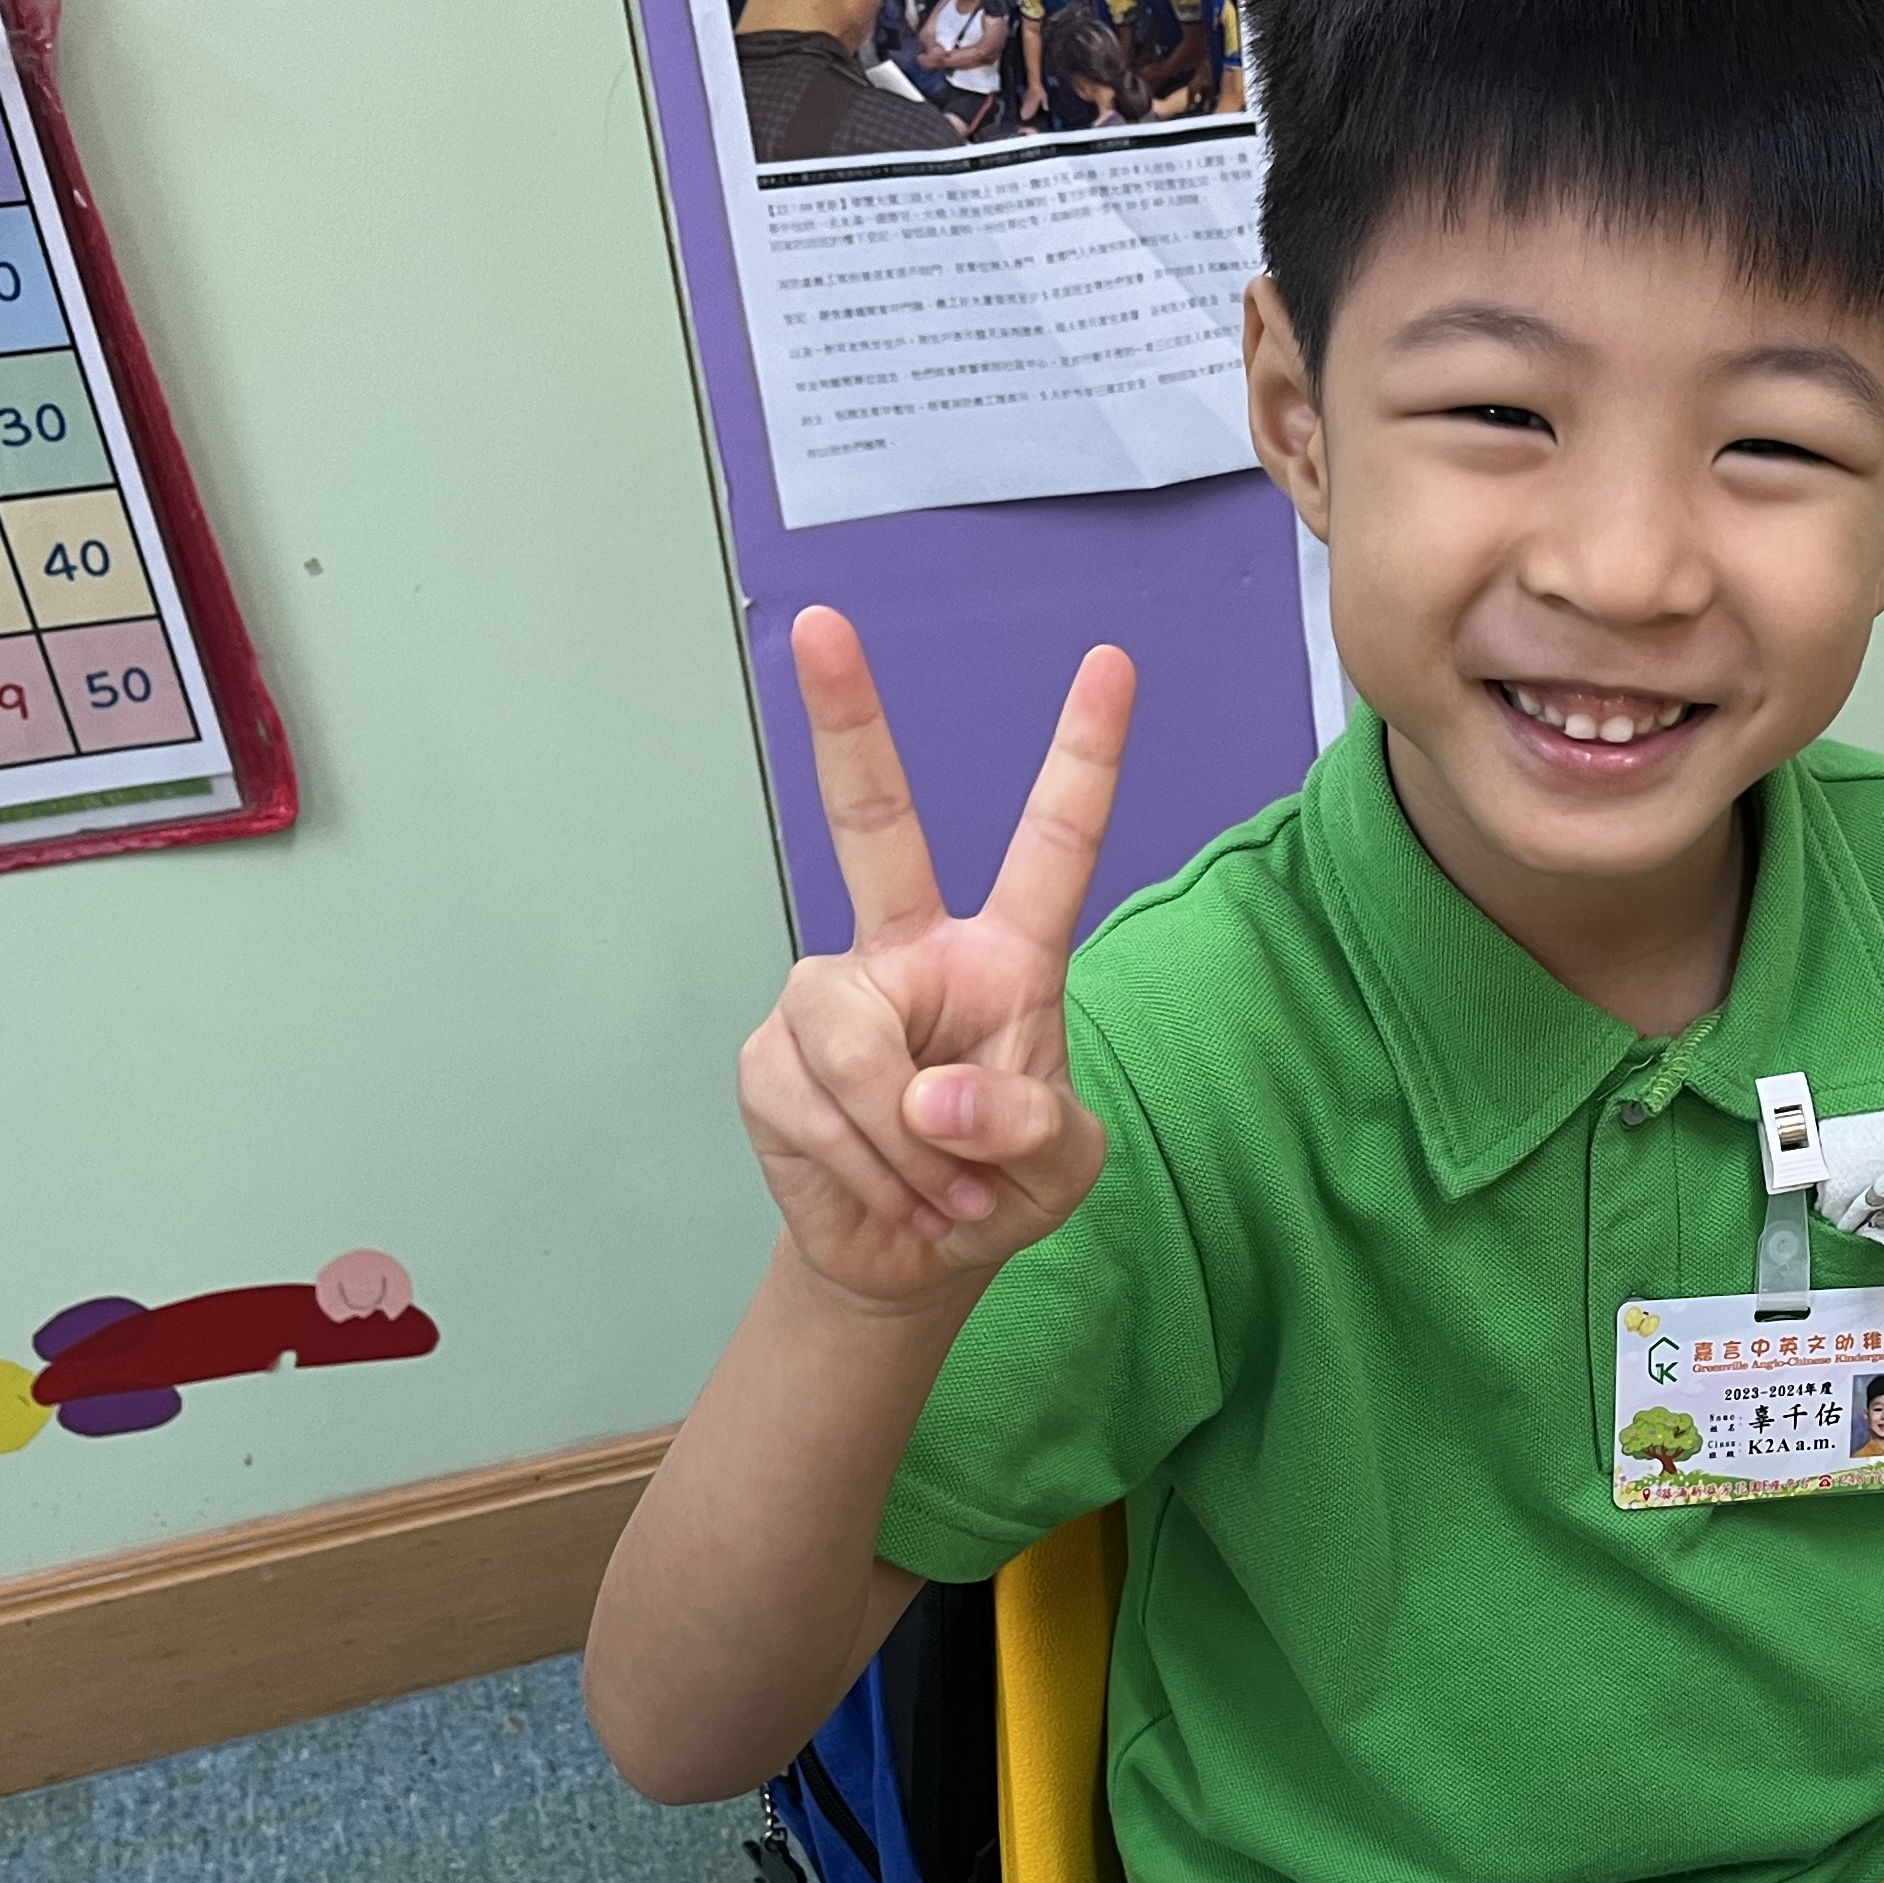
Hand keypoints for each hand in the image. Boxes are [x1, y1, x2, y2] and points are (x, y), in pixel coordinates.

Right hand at [738, 610, 1135, 1305]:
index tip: (1112, 664)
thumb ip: (1028, 1127)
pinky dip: (864, 1168)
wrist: (909, 1257)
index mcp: (1006, 956)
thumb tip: (933, 1097)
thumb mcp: (1060, 1169)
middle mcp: (909, 952)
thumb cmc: (998, 1187)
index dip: (1083, 757)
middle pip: (870, 820)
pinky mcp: (771, 1057)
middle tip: (818, 625)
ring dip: (906, 1142)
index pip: (1053, 844)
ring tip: (939, 1186)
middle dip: (845, 722)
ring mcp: (829, 997)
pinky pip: (816, 1103)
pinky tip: (888, 1189)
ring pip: (852, 1038)